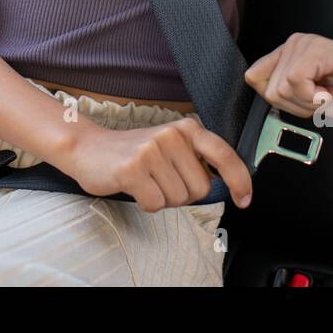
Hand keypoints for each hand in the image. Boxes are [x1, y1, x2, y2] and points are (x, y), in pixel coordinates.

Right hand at [62, 118, 252, 211]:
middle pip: (201, 188)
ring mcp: (152, 150)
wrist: (88, 149)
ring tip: (146, 181)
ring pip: (178, 199)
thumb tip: (226, 186)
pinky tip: (134, 187)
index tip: (244, 199)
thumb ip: (196, 160)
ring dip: (163, 199)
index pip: (224, 154)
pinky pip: (155, 204)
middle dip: (184, 194)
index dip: (239, 180)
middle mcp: (171, 135)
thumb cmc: (133, 153)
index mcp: (186, 128)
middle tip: (160, 181)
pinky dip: (146, 203)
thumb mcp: (170, 146)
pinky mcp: (133, 169)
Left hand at [244, 32, 332, 120]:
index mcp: (289, 54)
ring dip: (309, 103)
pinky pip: (295, 83)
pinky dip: (315, 98)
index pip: (254, 78)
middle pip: (268, 91)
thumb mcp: (309, 101)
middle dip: (298, 105)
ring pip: (280, 89)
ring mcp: (304, 44)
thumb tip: (252, 79)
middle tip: (327, 97)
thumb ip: (280, 91)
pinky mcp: (317, 49)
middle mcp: (293, 43)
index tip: (311, 100)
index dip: (282, 101)